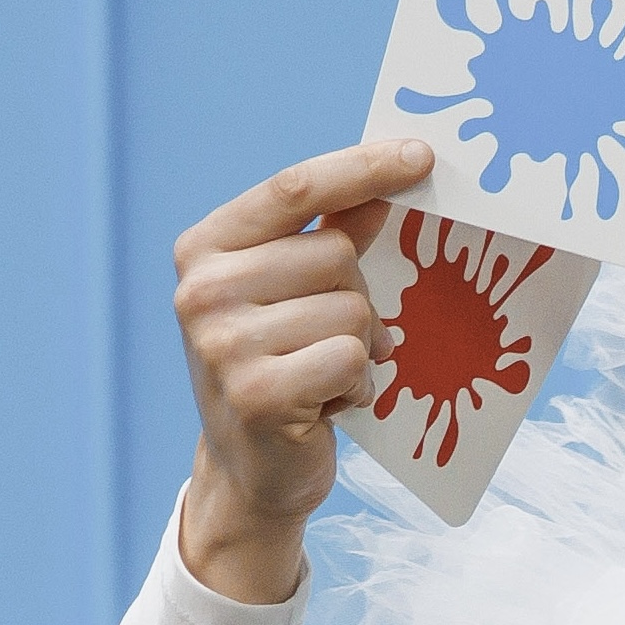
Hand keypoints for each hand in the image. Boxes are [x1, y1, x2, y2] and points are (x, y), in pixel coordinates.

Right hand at [169, 139, 433, 603]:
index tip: (421, 155)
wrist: (251, 469)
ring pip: (352, 312)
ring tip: (323, 375)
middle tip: (329, 340)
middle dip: (356, 300)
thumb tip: (387, 180)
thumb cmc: (280, 368)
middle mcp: (203, 289)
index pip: (295, 189)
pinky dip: (358, 387)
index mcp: (205, 248)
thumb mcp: (293, 293)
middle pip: (337, 255)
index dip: (362, 168)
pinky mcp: (258, 393)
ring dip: (359, 350)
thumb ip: (330, 235)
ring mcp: (223, 342)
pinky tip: (326, 404)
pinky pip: (354, 360)